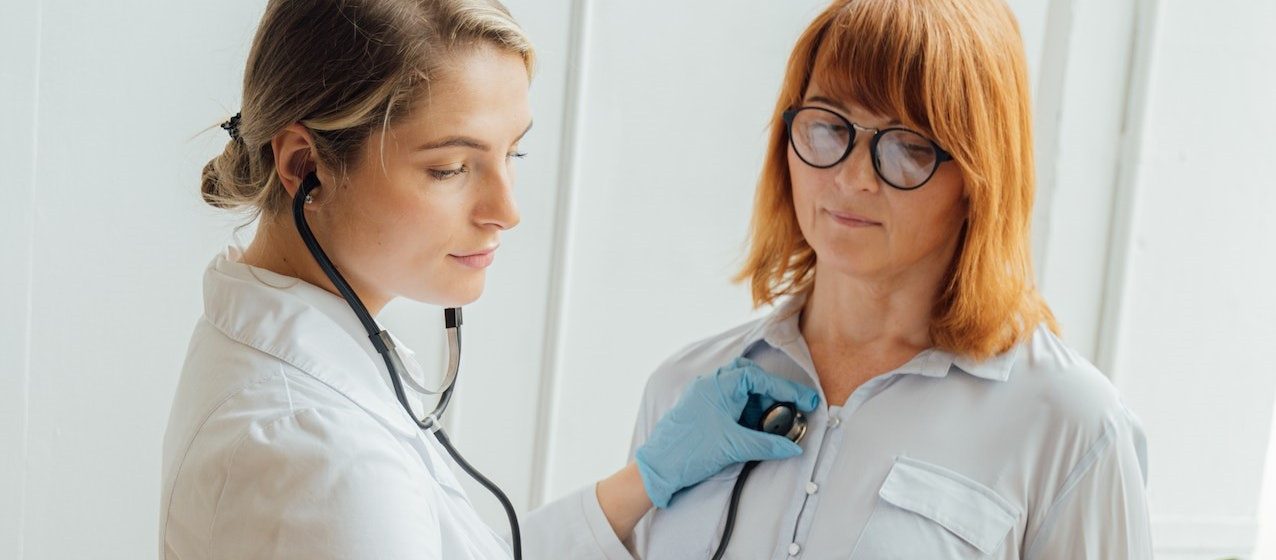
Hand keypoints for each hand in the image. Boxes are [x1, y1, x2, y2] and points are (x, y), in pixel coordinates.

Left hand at [634, 357, 820, 507]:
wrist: (658, 467)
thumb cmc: (691, 451)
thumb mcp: (735, 446)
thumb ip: (767, 444)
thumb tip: (793, 447)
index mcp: (720, 384)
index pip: (761, 378)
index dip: (787, 389)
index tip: (806, 400)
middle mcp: (710, 383)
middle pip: (749, 376)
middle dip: (770, 393)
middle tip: (785, 411)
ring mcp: (702, 394)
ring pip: (738, 388)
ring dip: (756, 403)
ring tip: (769, 425)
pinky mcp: (699, 407)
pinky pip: (727, 400)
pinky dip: (743, 410)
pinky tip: (751, 429)